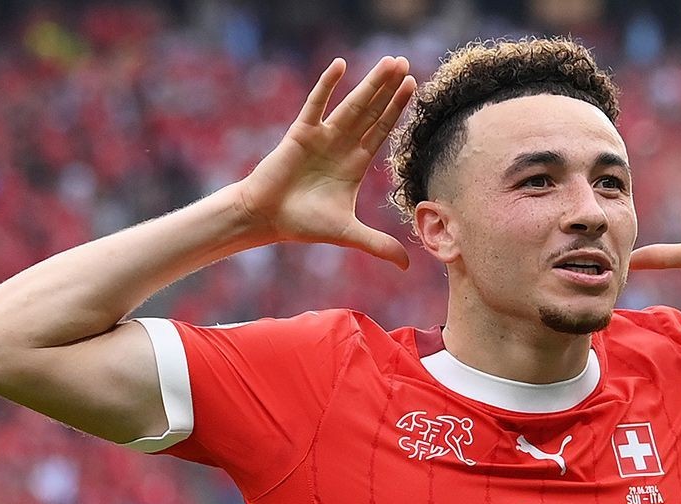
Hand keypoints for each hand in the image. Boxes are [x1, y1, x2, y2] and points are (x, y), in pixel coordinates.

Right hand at [235, 56, 415, 267]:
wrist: (266, 219)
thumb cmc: (303, 224)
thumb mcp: (349, 235)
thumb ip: (378, 245)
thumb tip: (408, 266)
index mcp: (355, 164)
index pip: (382, 131)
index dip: (398, 110)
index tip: (414, 87)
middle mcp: (342, 145)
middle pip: (371, 111)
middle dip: (389, 89)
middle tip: (406, 62)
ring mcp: (322, 136)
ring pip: (352, 104)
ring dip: (370, 84)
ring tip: (389, 62)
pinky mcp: (301, 133)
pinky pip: (317, 104)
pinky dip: (328, 85)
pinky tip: (341, 65)